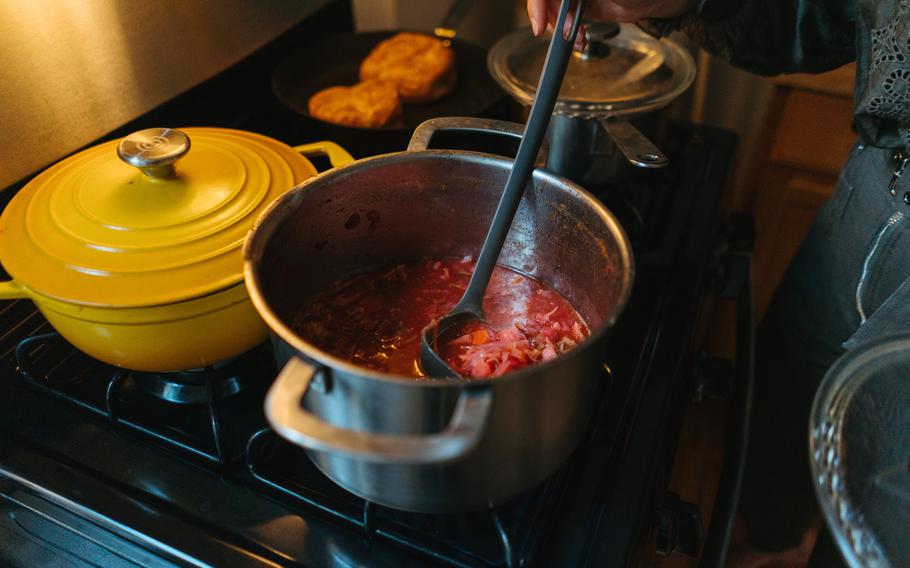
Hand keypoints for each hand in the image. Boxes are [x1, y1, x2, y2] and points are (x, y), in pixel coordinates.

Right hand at [527, 0, 696, 47]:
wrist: (656, 1)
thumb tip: (564, 3)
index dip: (537, 4)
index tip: (539, 24)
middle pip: (545, 0)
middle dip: (550, 19)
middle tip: (562, 34)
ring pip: (552, 11)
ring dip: (560, 30)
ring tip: (577, 39)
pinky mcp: (579, 6)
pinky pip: (564, 21)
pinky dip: (568, 35)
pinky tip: (579, 41)